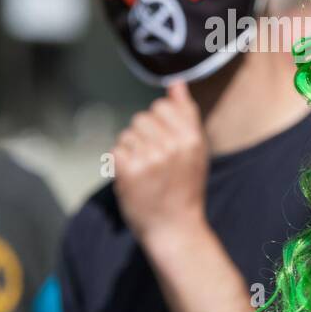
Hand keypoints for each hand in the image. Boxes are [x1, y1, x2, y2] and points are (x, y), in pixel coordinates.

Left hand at [112, 82, 209, 254]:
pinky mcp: (129, 170)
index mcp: (191, 136)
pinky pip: (115, 151)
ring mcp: (150, 157)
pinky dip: (119, 165)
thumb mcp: (195, 149)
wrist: (175, 228)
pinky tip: (132, 180)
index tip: (166, 147)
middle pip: (141, 119)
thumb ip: (185, 113)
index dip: (160, 125)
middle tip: (155, 164)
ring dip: (131, 152)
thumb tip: (176, 82)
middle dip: (143, 138)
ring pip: (126, 135)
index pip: (162, 107)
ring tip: (145, 173)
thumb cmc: (185, 187)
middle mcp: (172, 144)